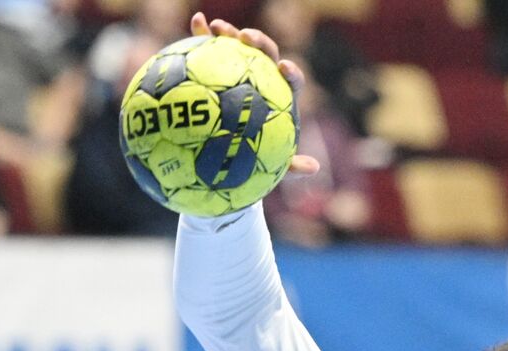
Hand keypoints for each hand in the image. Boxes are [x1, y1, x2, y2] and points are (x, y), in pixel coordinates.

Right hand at [189, 11, 319, 176]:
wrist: (228, 154)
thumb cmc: (256, 162)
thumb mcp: (274, 168)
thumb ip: (291, 167)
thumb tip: (313, 168)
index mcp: (281, 98)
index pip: (292, 80)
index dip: (291, 72)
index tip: (284, 68)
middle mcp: (264, 80)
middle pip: (267, 54)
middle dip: (259, 42)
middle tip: (246, 37)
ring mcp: (241, 71)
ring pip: (239, 46)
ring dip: (230, 33)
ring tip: (215, 26)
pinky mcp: (219, 68)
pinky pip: (212, 50)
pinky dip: (204, 35)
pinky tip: (194, 24)